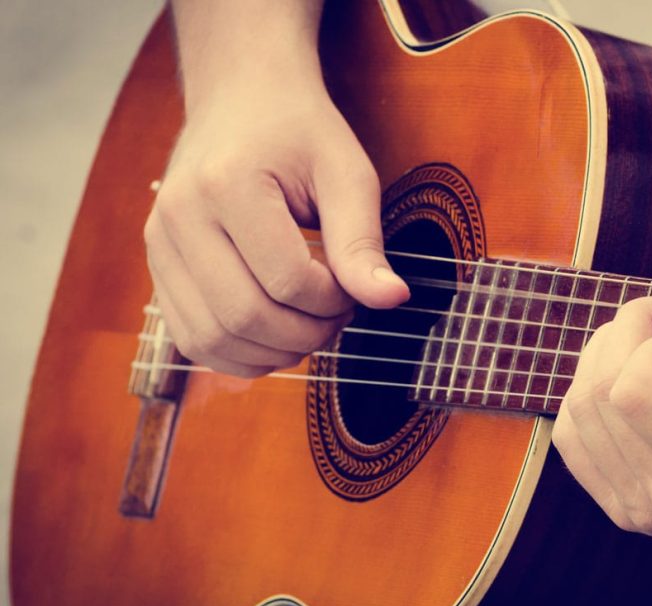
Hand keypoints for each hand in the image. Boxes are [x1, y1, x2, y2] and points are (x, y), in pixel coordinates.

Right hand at [144, 82, 408, 376]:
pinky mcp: (157, 268)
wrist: (242, 101)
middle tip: (338, 311)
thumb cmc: (299, 134)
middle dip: (307, 332)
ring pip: (213, 339)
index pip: (287, 281)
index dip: (334, 300)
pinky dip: (239, 355)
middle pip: (245, 316)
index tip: (354, 285)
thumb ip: (363, 241)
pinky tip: (276, 335)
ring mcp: (159, 245)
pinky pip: (192, 340)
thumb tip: (392, 299)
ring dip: (274, 352)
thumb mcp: (346, 174)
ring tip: (310, 323)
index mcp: (226, 184)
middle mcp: (179, 216)